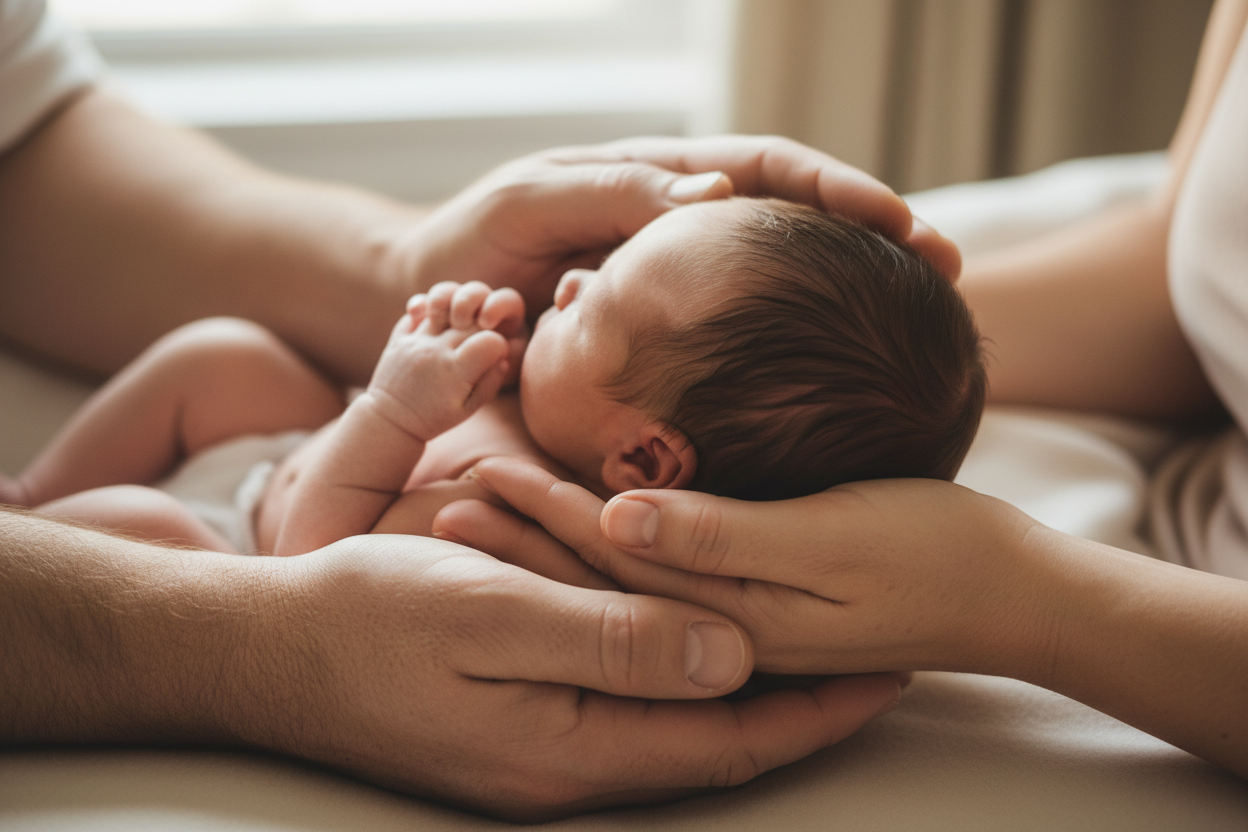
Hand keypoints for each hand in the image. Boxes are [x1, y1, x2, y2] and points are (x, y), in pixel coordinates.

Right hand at [237, 533, 903, 819]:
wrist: (265, 649)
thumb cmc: (368, 619)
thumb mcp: (490, 613)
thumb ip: (610, 638)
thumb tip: (730, 657)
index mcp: (573, 745)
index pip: (727, 739)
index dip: (814, 709)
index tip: (888, 671)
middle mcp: (568, 766)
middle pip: (712, 742)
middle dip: (799, 705)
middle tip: (874, 658)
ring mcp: (541, 752)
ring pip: (671, 725)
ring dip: (742, 690)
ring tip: (810, 648)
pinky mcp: (518, 725)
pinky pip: (624, 706)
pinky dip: (677, 675)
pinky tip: (696, 639)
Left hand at [366, 281, 526, 440]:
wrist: (390, 420)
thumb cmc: (433, 418)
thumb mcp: (467, 410)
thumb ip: (490, 384)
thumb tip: (503, 359)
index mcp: (455, 371)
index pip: (492, 341)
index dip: (500, 345)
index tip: (494, 356)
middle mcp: (436, 351)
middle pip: (472, 321)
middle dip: (482, 327)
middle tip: (478, 343)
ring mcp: (416, 341)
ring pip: (444, 304)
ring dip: (456, 308)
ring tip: (458, 322)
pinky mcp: (400, 337)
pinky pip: (418, 309)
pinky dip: (428, 308)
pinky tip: (434, 321)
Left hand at [395, 136, 959, 319]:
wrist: (423, 298)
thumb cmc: (472, 243)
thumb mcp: (539, 204)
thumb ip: (619, 198)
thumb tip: (719, 195)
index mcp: (662, 183)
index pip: (771, 171)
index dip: (841, 191)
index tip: (906, 224)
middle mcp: (685, 230)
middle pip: (798, 224)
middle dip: (874, 241)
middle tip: (948, 273)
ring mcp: (680, 286)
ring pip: (778, 282)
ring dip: (845, 297)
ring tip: (917, 325)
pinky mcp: (662, 337)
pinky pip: (736, 337)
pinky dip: (784, 347)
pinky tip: (829, 375)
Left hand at [439, 458, 1052, 678]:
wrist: (1015, 592)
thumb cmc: (937, 556)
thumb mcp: (830, 540)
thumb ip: (720, 536)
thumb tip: (616, 519)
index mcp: (727, 621)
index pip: (608, 569)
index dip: (540, 521)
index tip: (476, 475)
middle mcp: (719, 630)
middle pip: (601, 581)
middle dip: (529, 538)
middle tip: (455, 492)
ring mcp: (741, 620)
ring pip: (627, 578)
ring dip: (561, 541)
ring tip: (498, 500)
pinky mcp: (764, 601)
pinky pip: (671, 571)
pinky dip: (619, 540)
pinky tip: (593, 510)